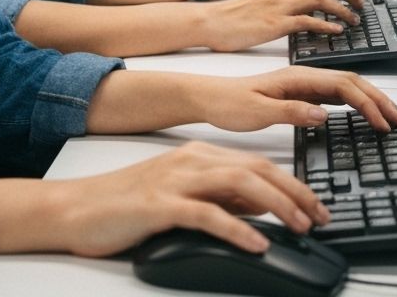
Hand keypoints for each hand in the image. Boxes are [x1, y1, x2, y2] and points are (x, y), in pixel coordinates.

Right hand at [58, 141, 329, 258]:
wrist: (76, 208)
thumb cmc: (125, 205)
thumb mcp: (182, 195)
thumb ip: (220, 197)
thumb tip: (261, 206)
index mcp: (198, 155)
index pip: (257, 163)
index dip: (291, 183)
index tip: (315, 204)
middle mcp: (192, 160)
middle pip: (256, 169)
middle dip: (294, 191)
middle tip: (319, 216)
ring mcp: (176, 179)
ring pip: (239, 184)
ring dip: (276, 205)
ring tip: (298, 226)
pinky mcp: (160, 203)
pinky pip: (207, 214)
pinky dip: (236, 228)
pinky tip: (256, 242)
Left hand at [202, 66, 396, 132]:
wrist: (209, 97)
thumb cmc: (229, 103)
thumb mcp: (257, 111)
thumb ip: (291, 111)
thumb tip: (323, 113)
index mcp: (298, 77)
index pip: (344, 87)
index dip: (368, 104)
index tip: (383, 123)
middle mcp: (304, 77)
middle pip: (352, 83)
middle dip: (379, 100)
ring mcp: (303, 84)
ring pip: (346, 87)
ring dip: (370, 100)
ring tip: (389, 116)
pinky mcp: (299, 93)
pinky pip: (335, 94)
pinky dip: (354, 102)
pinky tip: (359, 111)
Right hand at [204, 0, 362, 51]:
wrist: (213, 20)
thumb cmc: (238, 13)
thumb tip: (310, 2)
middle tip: (361, 3)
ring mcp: (281, 4)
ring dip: (342, 9)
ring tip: (353, 20)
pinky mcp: (276, 23)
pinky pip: (308, 20)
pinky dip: (326, 25)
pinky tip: (335, 31)